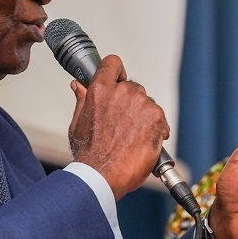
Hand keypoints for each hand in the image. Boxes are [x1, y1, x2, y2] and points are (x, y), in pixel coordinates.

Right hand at [68, 55, 168, 199]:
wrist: (104, 174)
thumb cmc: (90, 153)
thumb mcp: (78, 123)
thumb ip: (82, 100)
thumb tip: (78, 86)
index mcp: (100, 90)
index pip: (113, 64)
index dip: (116, 72)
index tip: (118, 80)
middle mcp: (122, 92)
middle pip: (132, 87)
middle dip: (129, 102)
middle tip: (123, 124)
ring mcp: (141, 104)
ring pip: (147, 102)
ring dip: (142, 116)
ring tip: (132, 137)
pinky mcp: (156, 117)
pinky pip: (160, 116)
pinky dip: (156, 128)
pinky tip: (144, 141)